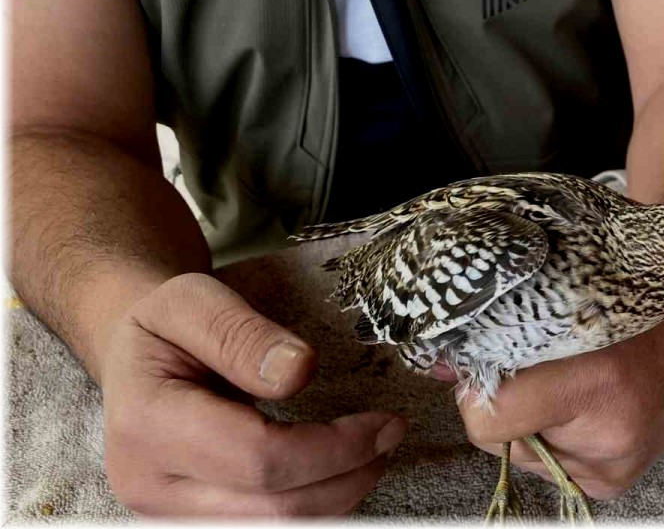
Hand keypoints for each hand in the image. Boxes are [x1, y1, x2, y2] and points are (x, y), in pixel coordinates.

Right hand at [98, 272, 406, 515]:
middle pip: (272, 511)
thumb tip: (297, 370)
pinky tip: (336, 473)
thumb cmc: (164, 325)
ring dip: (336, 499)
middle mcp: (150, 485)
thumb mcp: (194, 300)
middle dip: (347, 477)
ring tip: (371, 455)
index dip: (333, 446)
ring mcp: (167, 514)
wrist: (132, 356)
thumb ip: (242, 333)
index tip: (384, 420)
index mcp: (147, 425)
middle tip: (390, 436)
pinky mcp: (190, 523)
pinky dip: (312, 507)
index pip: (259, 459)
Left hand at [455, 307, 663, 498]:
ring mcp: (616, 464)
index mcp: (596, 382)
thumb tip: (438, 363)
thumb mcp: (573, 300)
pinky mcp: (618, 482)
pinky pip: (551, 467)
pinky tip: (588, 409)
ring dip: (532, 423)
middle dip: (504, 405)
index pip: (490, 417)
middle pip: (500, 439)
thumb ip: (506, 333)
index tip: (486, 360)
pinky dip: (555, 440)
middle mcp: (608, 434)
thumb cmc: (637, 299)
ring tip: (576, 382)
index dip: (476, 389)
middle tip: (540, 366)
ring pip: (523, 454)